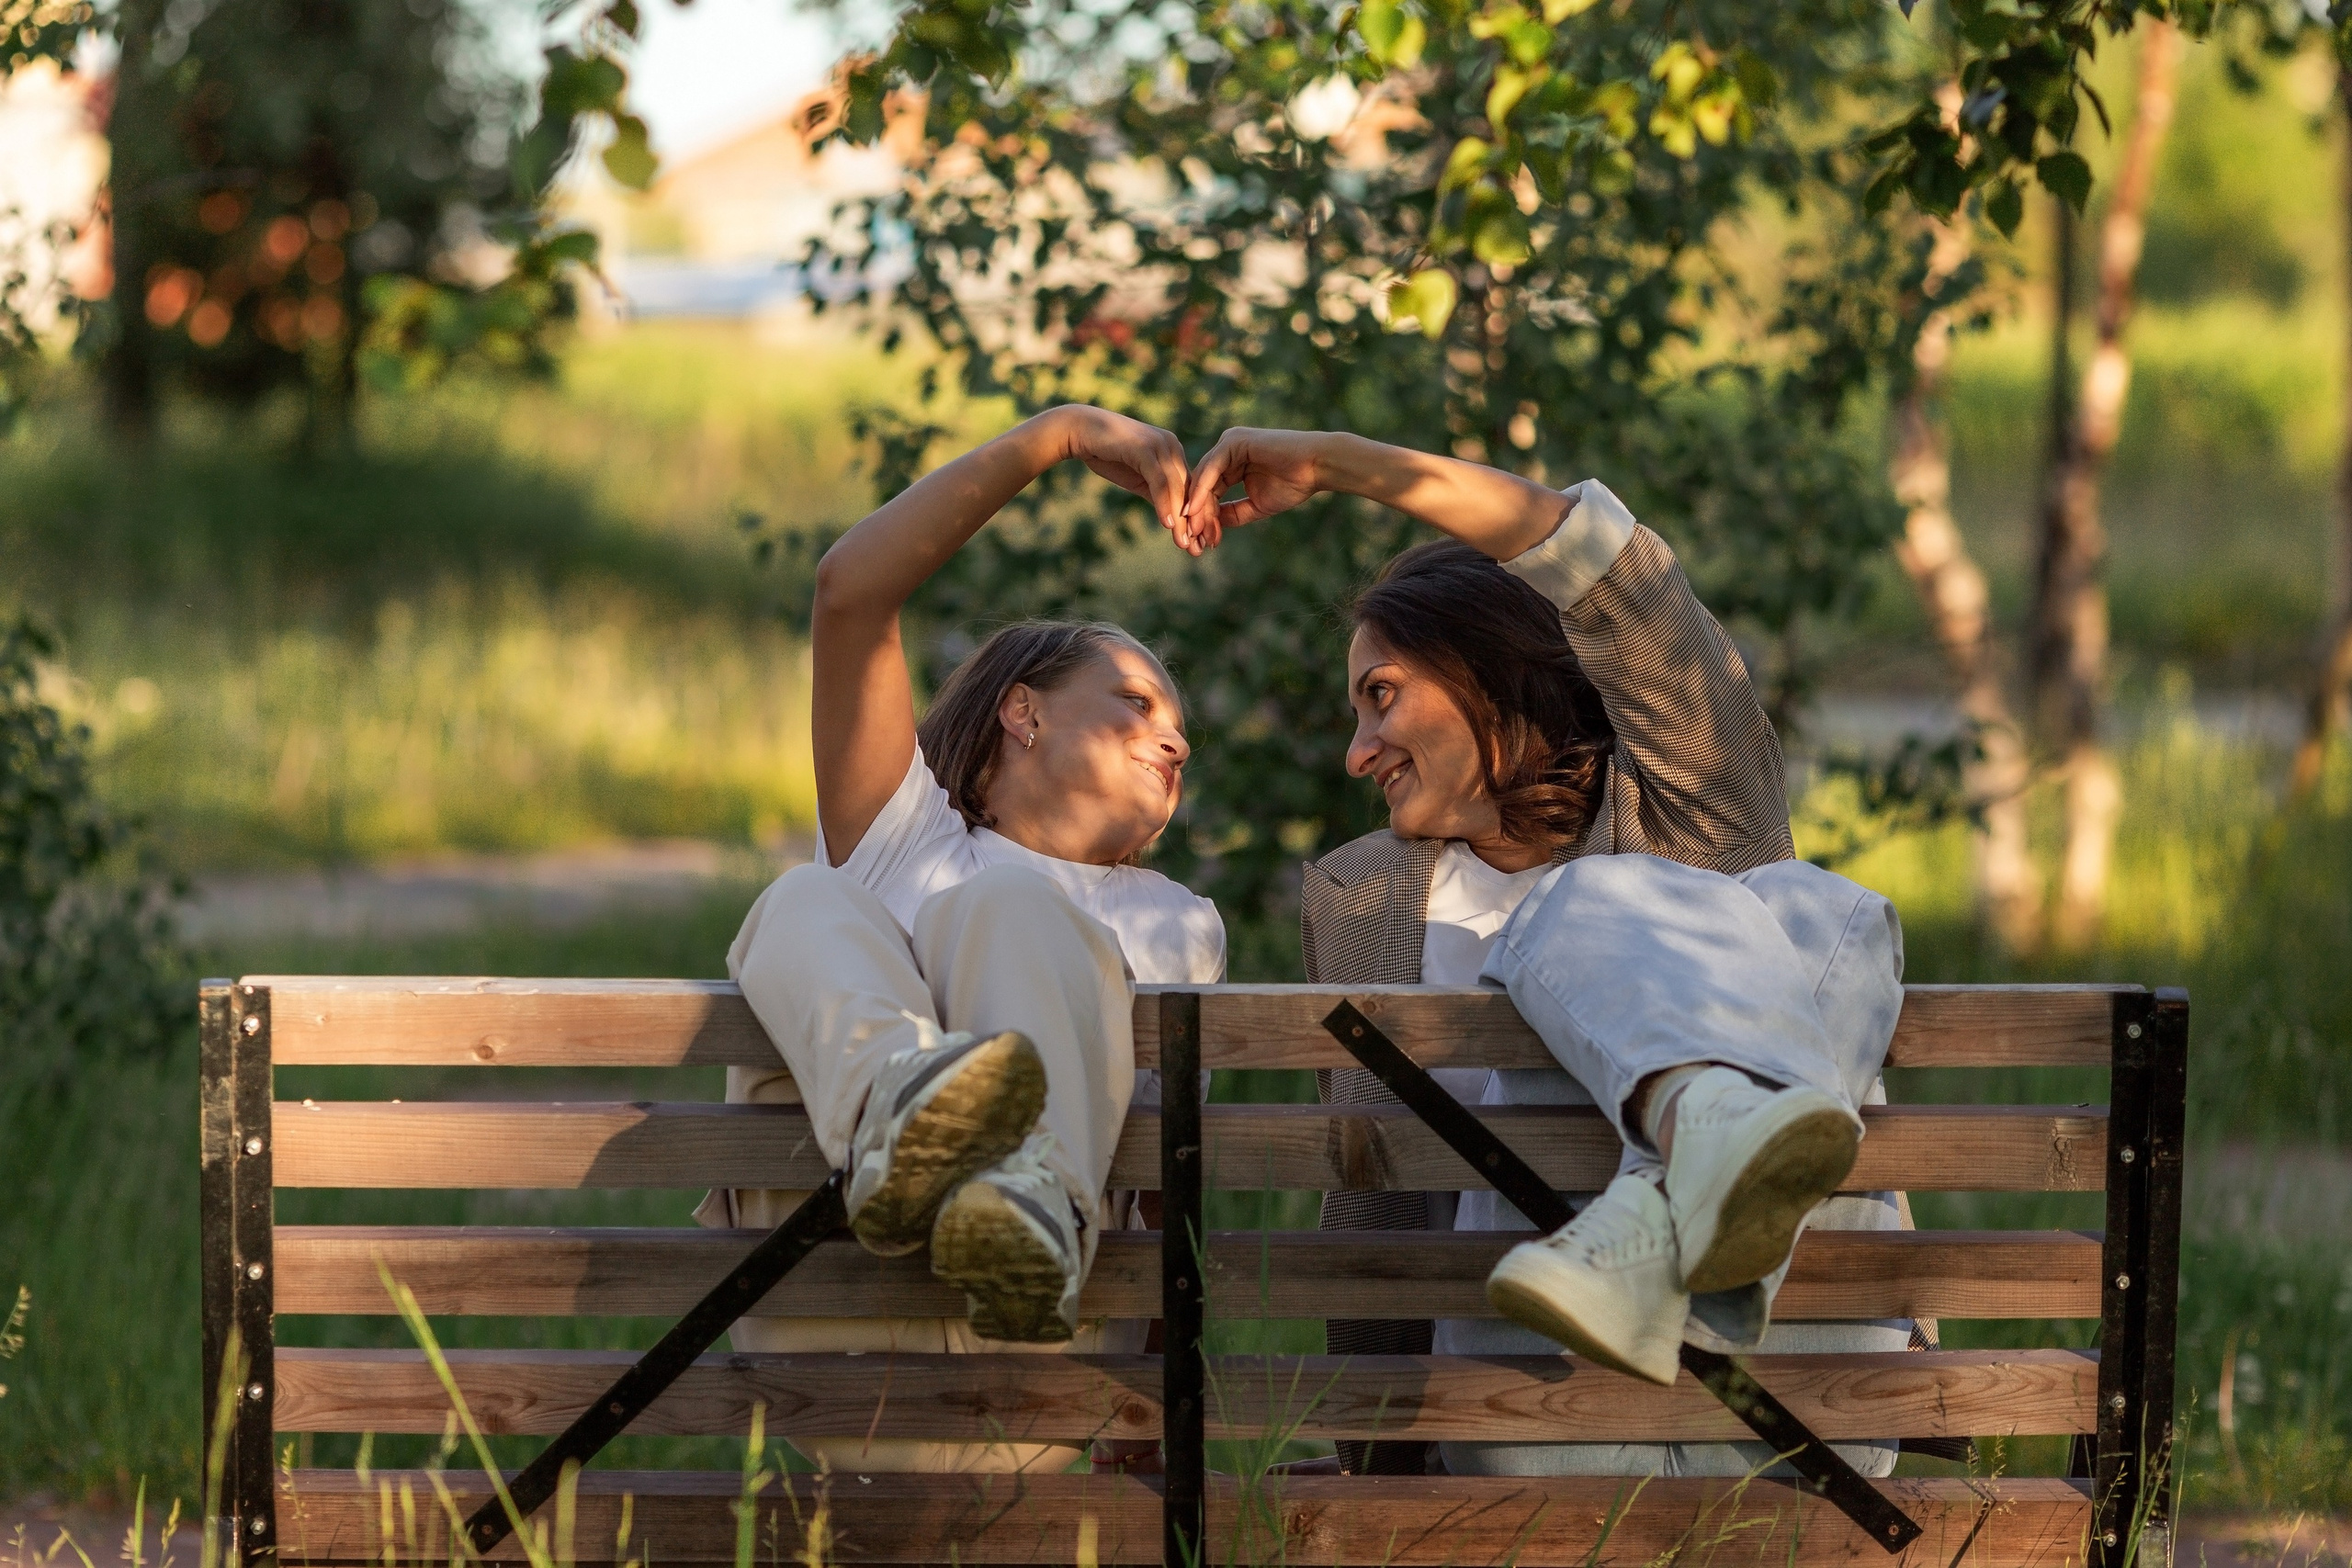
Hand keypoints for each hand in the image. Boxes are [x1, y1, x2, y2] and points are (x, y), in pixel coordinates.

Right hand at [1050, 405, 1191, 545]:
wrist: (1079, 430)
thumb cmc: (1106, 454)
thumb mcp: (1137, 478)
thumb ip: (1155, 493)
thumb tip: (1171, 518)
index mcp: (1172, 452)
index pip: (1191, 488)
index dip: (1197, 516)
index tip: (1199, 542)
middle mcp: (1171, 446)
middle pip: (1189, 490)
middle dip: (1194, 522)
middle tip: (1198, 550)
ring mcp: (1160, 445)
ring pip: (1176, 488)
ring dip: (1181, 519)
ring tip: (1184, 544)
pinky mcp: (1145, 449)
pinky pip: (1159, 482)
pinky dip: (1164, 504)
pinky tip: (1167, 525)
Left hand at [1179, 427, 1328, 550]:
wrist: (1317, 467)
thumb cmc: (1294, 484)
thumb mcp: (1256, 505)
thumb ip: (1233, 513)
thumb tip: (1209, 526)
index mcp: (1233, 462)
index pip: (1210, 491)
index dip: (1204, 516)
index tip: (1201, 541)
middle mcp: (1228, 450)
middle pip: (1203, 485)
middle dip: (1197, 513)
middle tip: (1193, 539)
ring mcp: (1229, 443)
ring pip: (1203, 478)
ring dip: (1197, 505)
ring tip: (1194, 529)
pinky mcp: (1233, 441)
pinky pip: (1211, 468)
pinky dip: (1202, 490)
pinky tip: (1196, 509)